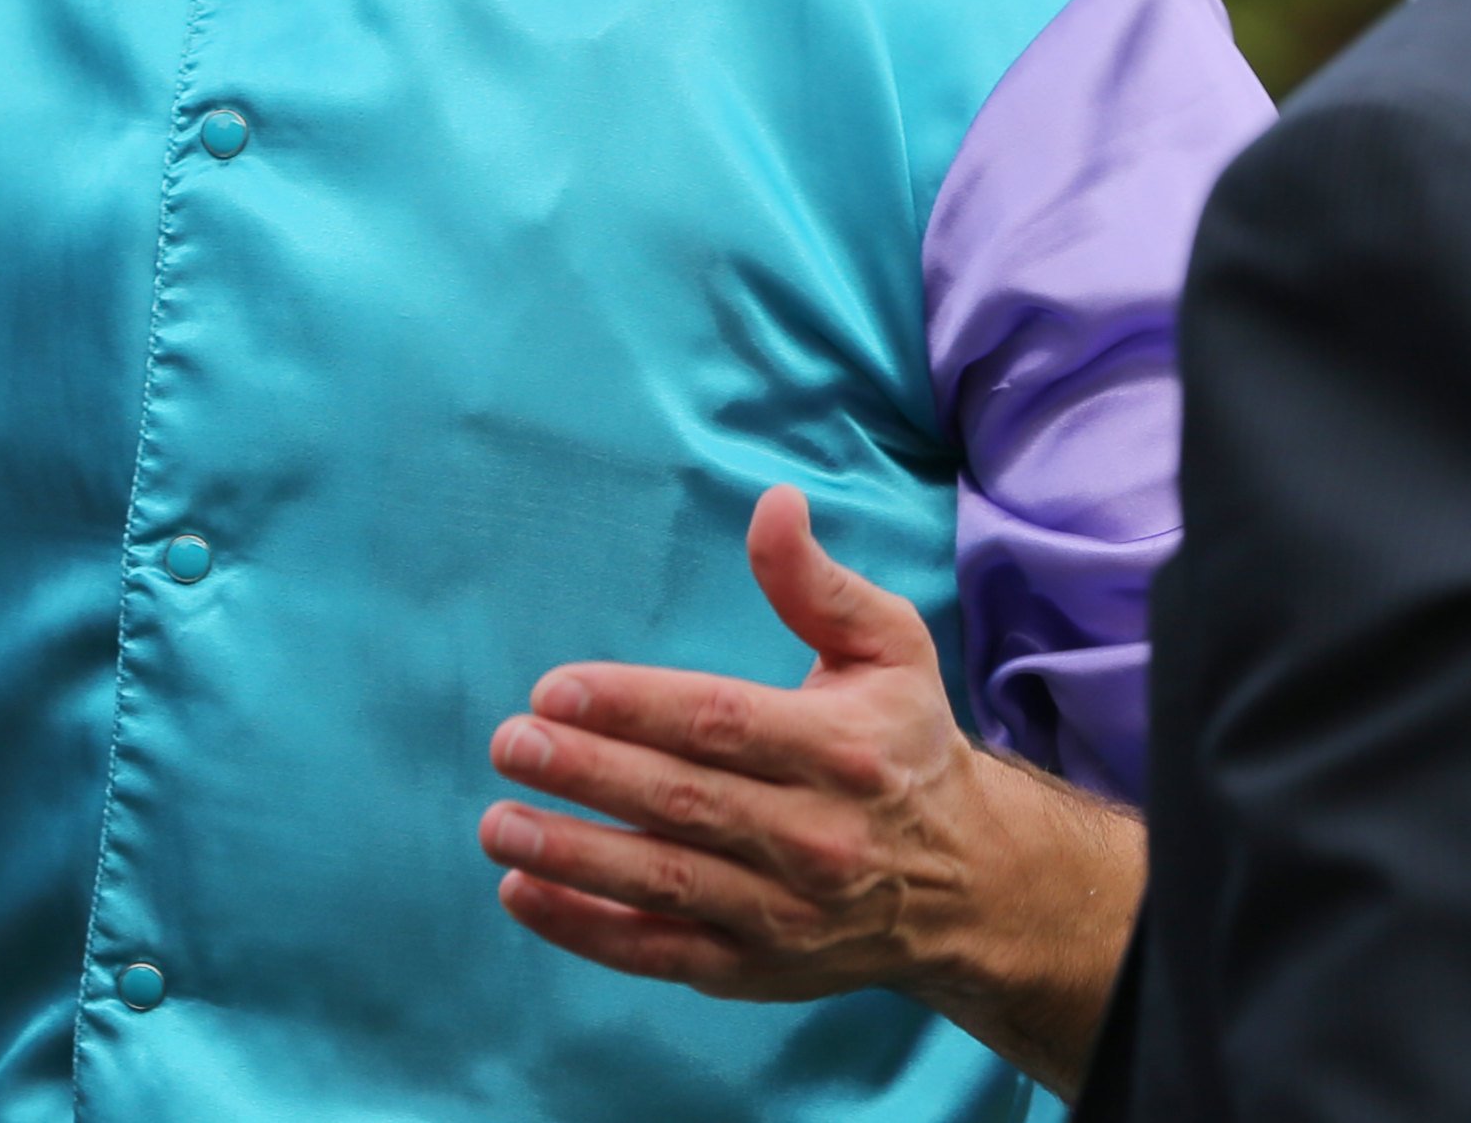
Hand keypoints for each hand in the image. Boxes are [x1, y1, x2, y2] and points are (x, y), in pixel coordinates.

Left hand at [477, 485, 1140, 1094]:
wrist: (974, 887)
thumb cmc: (905, 747)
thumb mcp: (889, 651)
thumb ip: (818, 583)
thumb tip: (773, 503)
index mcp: (842, 749)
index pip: (723, 723)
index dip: (634, 706)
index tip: (553, 687)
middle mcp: (817, 836)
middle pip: (685, 800)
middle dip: (588, 772)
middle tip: (509, 744)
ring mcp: (787, 913)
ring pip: (667, 881)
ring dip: (574, 855)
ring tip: (496, 823)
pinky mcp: (759, 968)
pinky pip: (662, 951)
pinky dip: (588, 930)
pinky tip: (519, 893)